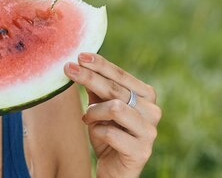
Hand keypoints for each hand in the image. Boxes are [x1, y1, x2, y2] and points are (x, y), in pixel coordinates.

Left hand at [64, 53, 160, 177]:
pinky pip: (110, 133)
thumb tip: (80, 62)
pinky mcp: (141, 151)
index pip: (121, 75)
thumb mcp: (99, 108)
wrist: (114, 170)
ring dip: (94, 112)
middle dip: (89, 77)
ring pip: (114, 108)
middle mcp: (153, 111)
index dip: (100, 64)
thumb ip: (96, 88)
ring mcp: (149, 132)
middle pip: (116, 89)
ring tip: (88, 118)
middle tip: (68, 69)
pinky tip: (97, 135)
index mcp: (146, 96)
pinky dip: (97, 132)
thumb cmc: (108, 134)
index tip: (80, 56)